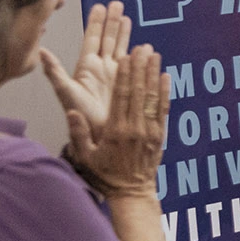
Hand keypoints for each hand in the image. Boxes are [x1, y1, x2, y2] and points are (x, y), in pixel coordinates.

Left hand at [40, 0, 130, 135]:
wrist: (96, 134)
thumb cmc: (79, 114)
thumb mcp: (65, 92)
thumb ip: (55, 71)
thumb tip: (41, 51)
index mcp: (86, 67)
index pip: (92, 39)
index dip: (96, 23)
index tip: (99, 6)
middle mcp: (101, 68)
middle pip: (108, 39)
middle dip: (112, 21)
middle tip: (116, 3)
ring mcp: (115, 75)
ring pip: (120, 48)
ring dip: (124, 33)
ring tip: (127, 16)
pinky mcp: (127, 83)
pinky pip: (134, 64)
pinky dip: (139, 53)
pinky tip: (144, 45)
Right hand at [67, 46, 170, 201]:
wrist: (132, 192)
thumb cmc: (105, 175)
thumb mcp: (86, 157)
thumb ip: (79, 134)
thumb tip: (72, 111)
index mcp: (116, 131)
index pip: (121, 97)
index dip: (124, 76)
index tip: (125, 58)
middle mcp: (135, 127)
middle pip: (139, 92)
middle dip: (140, 68)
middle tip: (142, 48)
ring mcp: (150, 130)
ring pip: (153, 97)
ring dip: (154, 74)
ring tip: (154, 54)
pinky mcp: (160, 134)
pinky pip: (164, 109)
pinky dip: (166, 91)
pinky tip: (166, 76)